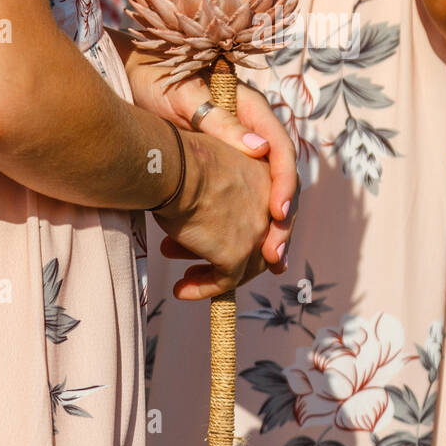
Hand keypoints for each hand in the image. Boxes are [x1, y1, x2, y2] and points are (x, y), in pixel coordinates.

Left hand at [123, 50, 297, 272]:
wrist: (130, 77)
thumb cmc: (156, 80)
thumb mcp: (185, 98)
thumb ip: (223, 123)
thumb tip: (261, 149)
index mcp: (251, 112)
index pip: (281, 153)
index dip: (284, 186)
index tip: (278, 213)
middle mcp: (250, 138)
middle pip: (277, 187)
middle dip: (276, 228)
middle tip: (273, 257)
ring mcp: (235, 160)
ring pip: (256, 208)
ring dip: (253, 243)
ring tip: (250, 271)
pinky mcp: (215, 176)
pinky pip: (230, 214)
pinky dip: (219, 241)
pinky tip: (195, 264)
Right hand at [154, 129, 279, 299]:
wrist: (174, 164)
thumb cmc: (181, 155)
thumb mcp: (210, 163)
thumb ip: (218, 181)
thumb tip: (205, 199)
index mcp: (267, 177)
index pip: (266, 211)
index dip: (248, 231)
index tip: (225, 241)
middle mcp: (270, 204)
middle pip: (258, 240)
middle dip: (226, 252)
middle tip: (196, 257)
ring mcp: (257, 231)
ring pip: (244, 265)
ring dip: (212, 273)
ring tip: (185, 278)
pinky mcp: (238, 253)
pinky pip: (225, 282)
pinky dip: (204, 289)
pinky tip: (181, 290)